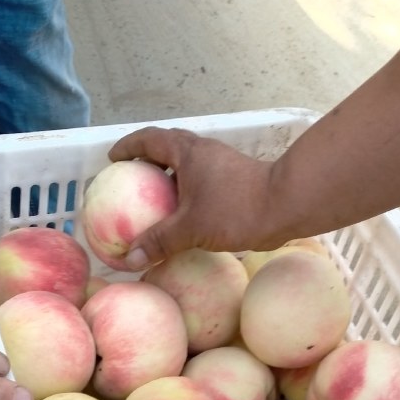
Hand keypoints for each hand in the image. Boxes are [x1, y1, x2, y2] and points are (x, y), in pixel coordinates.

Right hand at [108, 127, 281, 268]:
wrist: (286, 205)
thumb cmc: (237, 209)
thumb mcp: (191, 228)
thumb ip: (159, 242)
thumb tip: (131, 260)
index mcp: (187, 152)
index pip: (149, 139)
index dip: (128, 147)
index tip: (113, 159)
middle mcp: (202, 152)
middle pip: (167, 149)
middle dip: (146, 161)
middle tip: (130, 181)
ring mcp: (219, 165)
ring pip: (186, 166)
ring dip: (168, 179)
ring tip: (153, 201)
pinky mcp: (232, 181)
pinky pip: (199, 182)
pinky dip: (186, 194)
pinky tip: (183, 217)